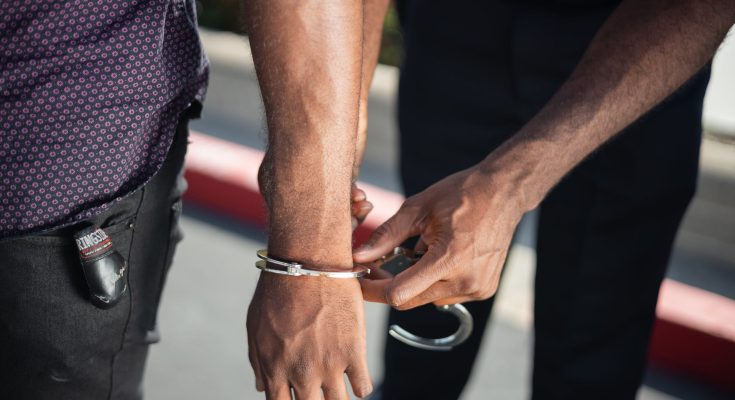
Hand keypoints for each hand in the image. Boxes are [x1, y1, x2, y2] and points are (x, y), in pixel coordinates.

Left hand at [247, 273, 372, 398]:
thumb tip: (262, 386)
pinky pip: (364, 387)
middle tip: (320, 394)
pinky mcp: (354, 352)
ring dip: (338, 398)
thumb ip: (258, 361)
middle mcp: (302, 373)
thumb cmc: (278, 290)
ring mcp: (329, 365)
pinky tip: (356, 374)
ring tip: (340, 385)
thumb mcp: (256, 327)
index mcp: (274, 369)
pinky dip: (361, 386)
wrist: (308, 264)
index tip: (298, 397)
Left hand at [353, 165, 524, 308]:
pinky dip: (435, 281)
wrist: (504, 193)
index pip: (399, 293)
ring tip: (420, 251)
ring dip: (415, 282)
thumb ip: (386, 235)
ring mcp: (477, 288)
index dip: (373, 290)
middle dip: (389, 285)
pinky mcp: (484, 290)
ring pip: (427, 299)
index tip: (359, 280)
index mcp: (449, 258)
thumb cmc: (461, 194)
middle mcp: (466, 280)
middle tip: (378, 265)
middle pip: (410, 299)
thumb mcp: (418, 208)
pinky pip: (446, 295)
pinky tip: (441, 256)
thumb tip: (359, 256)